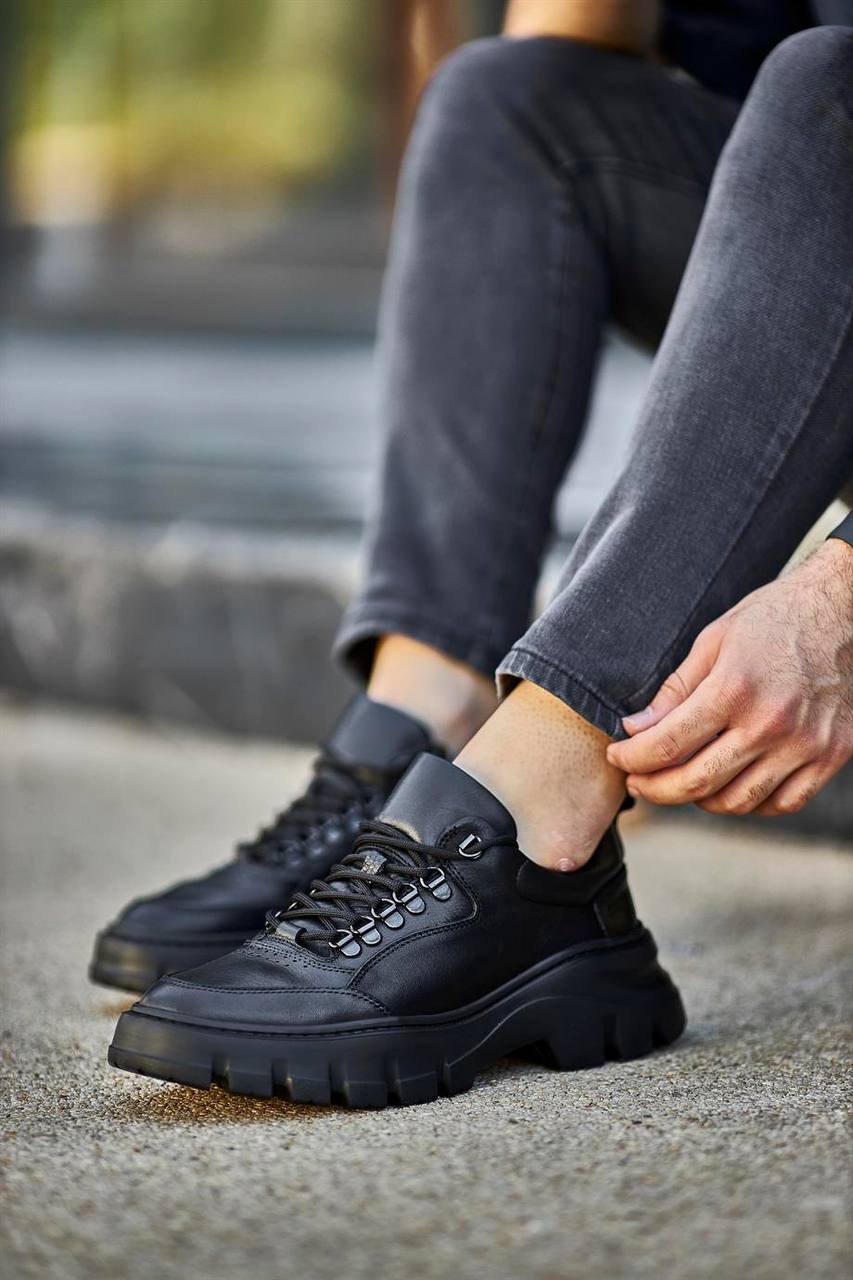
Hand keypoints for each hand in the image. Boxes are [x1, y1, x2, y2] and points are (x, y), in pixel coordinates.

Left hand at [606, 540, 852, 815]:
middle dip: (655, 788)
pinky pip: (782, 803)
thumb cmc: (774, 618)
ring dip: (699, 800)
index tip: (617, 756)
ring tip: (681, 782)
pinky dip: (749, 804)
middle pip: (697, 782)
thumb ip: (675, 690)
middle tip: (638, 780)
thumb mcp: (715, 640)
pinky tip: (729, 785)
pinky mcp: (831, 756)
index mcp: (734, 689)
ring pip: (737, 801)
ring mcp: (804, 745)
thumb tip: (636, 729)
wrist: (844, 611)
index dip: (633, 759)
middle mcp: (770, 724)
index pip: (668, 745)